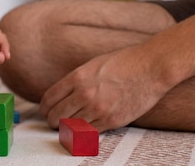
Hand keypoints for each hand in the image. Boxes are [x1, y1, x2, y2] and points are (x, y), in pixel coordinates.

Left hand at [39, 45, 169, 131]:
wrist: (150, 68)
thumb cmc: (123, 62)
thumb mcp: (92, 65)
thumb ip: (77, 80)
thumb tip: (63, 95)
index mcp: (77, 77)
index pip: (49, 99)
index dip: (44, 107)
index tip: (46, 110)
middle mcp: (84, 94)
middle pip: (56, 115)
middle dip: (52, 120)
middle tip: (53, 121)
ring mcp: (98, 109)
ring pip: (70, 127)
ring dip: (65, 128)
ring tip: (66, 126)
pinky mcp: (111, 120)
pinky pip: (89, 132)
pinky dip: (82, 132)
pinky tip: (82, 129)